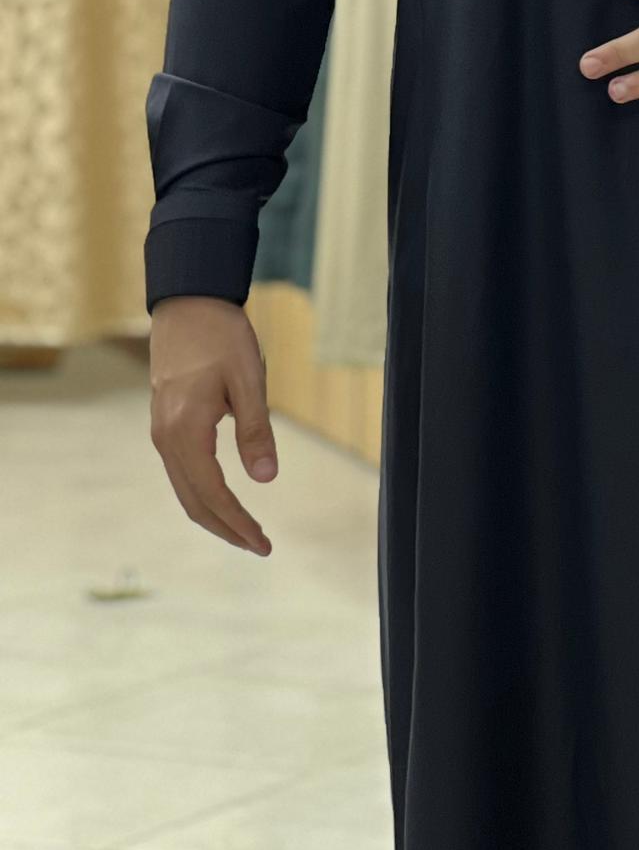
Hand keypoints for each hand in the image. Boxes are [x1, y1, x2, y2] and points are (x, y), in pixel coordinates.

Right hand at [149, 297, 275, 556]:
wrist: (188, 303)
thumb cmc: (221, 336)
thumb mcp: (249, 380)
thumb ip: (256, 430)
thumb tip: (266, 478)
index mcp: (186, 431)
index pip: (213, 494)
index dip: (238, 523)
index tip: (263, 544)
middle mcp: (166, 438)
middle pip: (194, 502)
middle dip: (226, 529)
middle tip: (260, 546)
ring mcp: (162, 432)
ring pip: (185, 490)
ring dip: (214, 515)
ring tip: (246, 531)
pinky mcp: (165, 424)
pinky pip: (181, 473)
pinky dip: (202, 494)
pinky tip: (223, 499)